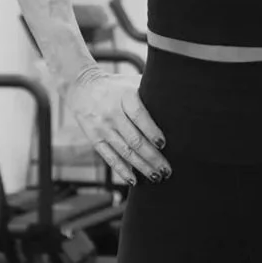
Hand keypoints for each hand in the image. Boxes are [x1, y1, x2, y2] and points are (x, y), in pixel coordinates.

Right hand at [63, 68, 168, 184]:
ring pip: (124, 151)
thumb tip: (179, 98)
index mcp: (124, 96)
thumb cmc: (118, 86)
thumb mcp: (132, 82)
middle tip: (167, 170)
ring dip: (141, 166)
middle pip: (134, 138)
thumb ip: (152, 89)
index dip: (151, 130)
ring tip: (157, 177)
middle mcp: (112, 113)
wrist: (82, 87)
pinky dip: (121, 170)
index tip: (163, 144)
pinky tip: (134, 180)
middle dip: (152, 157)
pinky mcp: (94, 138)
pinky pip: (108, 157)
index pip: (139, 115)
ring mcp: (102, 127)